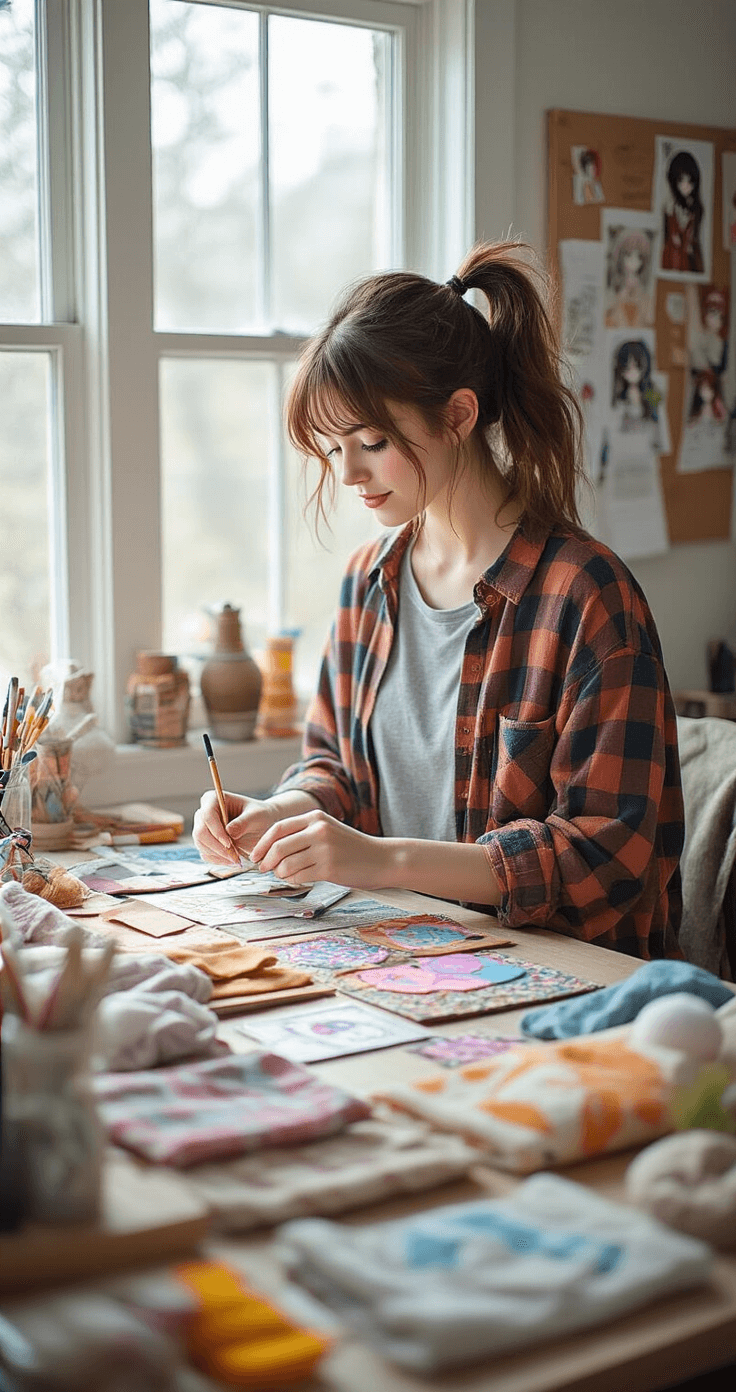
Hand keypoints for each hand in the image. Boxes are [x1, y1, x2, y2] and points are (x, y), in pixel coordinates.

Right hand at [193, 790, 277, 865]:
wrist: (263, 824)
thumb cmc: (259, 815)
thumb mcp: (256, 816)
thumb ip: (243, 822)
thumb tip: (229, 831)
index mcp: (213, 799)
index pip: (207, 815)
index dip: (216, 831)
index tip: (230, 844)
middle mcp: (204, 813)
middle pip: (200, 832)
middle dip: (217, 847)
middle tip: (234, 857)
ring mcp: (202, 828)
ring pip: (201, 845)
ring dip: (218, 856)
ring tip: (236, 860)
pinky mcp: (206, 842)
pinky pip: (206, 854)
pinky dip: (218, 860)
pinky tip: (232, 861)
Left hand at [250, 808, 391, 888]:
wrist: (381, 859)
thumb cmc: (351, 848)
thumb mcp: (327, 831)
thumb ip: (302, 834)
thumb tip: (269, 849)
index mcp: (316, 817)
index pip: (278, 828)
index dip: (262, 843)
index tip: (255, 855)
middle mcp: (318, 830)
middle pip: (278, 847)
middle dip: (266, 860)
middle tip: (263, 869)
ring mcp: (324, 849)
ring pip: (286, 864)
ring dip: (280, 873)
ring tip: (285, 875)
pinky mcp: (329, 867)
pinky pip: (298, 876)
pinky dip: (293, 880)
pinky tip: (299, 879)